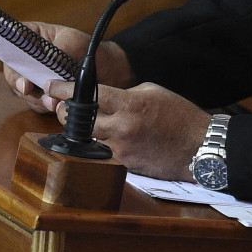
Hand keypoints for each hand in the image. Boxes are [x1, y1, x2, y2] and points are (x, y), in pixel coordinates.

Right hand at [2, 22, 132, 111]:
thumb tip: (47, 66)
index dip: (13, 69)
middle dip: (25, 88)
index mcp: (29, 38)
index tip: (22, 82)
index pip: (10, 52)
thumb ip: (57, 53)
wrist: (108, 67)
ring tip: (52, 103)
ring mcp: (34, 78)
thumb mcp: (72, 42)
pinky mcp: (44, 94)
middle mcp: (27, 59)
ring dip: (38, 100)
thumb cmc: (87, 47)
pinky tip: (58, 106)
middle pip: (14, 76)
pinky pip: (38, 104)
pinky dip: (47, 107)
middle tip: (33, 93)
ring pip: (25, 94)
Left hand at [41, 80, 210, 180]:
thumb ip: (125, 94)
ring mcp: (122, 149)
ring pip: (93, 138)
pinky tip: (123, 138)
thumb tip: (107, 98)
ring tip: (99, 122)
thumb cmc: (180, 115)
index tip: (51, 86)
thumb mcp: (152, 92)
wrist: (200, 147)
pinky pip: (109, 152)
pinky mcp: (127, 165)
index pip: (88, 96)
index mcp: (128, 104)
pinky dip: (110, 143)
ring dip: (90, 130)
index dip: (64, 90)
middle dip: (67, 114)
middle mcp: (121, 128)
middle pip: (79, 122)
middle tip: (65, 108)